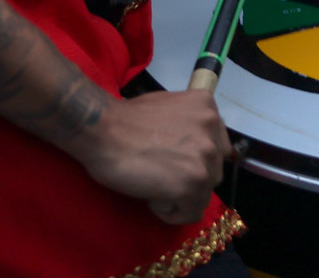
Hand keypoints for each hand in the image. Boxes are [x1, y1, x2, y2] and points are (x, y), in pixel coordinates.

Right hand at [86, 90, 230, 224]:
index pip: (217, 147)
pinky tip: (152, 197)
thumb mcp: (169, 107)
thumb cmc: (126, 120)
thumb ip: (189, 124)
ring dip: (180, 195)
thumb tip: (194, 147)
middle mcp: (212, 129)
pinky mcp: (192, 183)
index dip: (195, 159)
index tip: (174, 162)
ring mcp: (205, 157)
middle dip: (189, 177)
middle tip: (160, 174)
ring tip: (153, 184)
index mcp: (207, 106)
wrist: (102, 130)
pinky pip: (191, 212)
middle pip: (213, 171)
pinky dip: (171, 212)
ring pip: (203, 193)